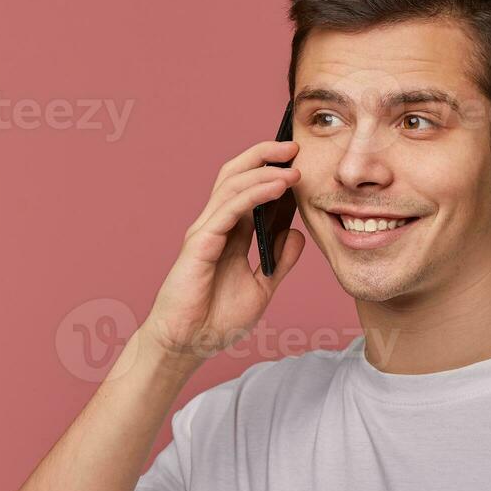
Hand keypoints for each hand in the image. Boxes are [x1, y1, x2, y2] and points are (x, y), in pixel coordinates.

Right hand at [142, 139, 305, 360]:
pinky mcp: (200, 243)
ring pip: (232, 185)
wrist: (188, 345)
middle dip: (265, 155)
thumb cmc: (216, 320)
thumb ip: (280, 261)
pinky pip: (230, 210)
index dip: (273, 171)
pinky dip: (254, 194)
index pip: (250, 190)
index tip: (301, 162)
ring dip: (264, 171)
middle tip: (296, 146)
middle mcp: (216, 226)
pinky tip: (278, 187)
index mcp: (230, 234)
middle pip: (237, 175)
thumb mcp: (262, 288)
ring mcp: (206, 232)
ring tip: (293, 164)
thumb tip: (299, 235)